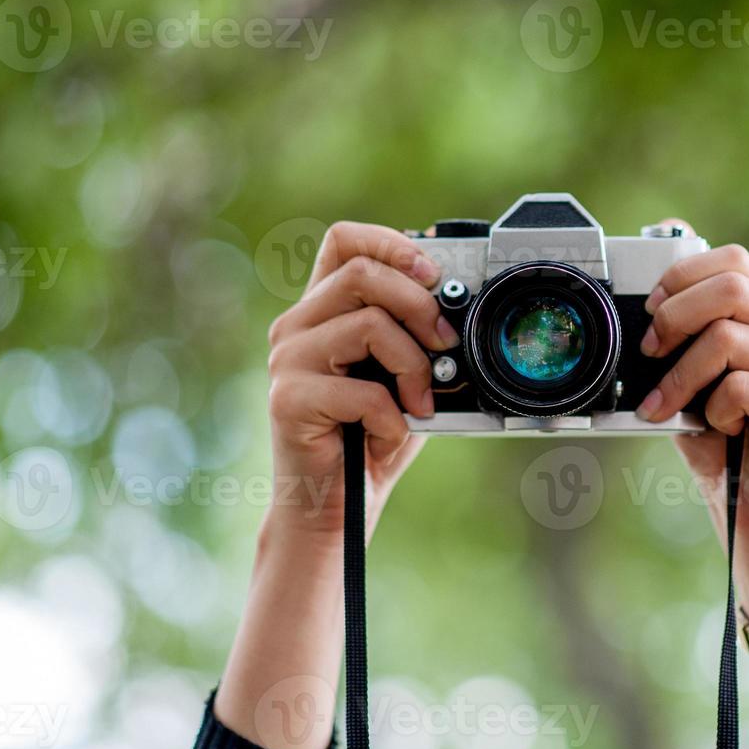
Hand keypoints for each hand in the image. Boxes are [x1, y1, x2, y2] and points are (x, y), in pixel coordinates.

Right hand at [215, 221, 456, 748]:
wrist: (336, 508)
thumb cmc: (374, 438)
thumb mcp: (410, 374)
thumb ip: (424, 332)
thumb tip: (461, 292)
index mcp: (325, 309)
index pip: (345, 240)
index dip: (392, 243)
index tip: (434, 272)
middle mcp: (298, 326)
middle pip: (361, 272)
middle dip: (420, 303)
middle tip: (445, 342)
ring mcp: (287, 360)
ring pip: (365, 323)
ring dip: (412, 364)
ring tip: (420, 400)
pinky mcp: (287, 399)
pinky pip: (360, 388)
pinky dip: (392, 414)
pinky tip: (390, 432)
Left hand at [635, 224, 748, 740]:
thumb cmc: (720, 442)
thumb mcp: (689, 376)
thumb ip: (680, 331)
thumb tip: (649, 281)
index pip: (734, 260)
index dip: (683, 276)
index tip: (649, 309)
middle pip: (733, 286)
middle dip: (675, 317)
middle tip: (647, 354)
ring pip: (730, 337)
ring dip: (682, 376)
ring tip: (668, 407)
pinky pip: (744, 386)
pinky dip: (715, 408)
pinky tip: (718, 428)